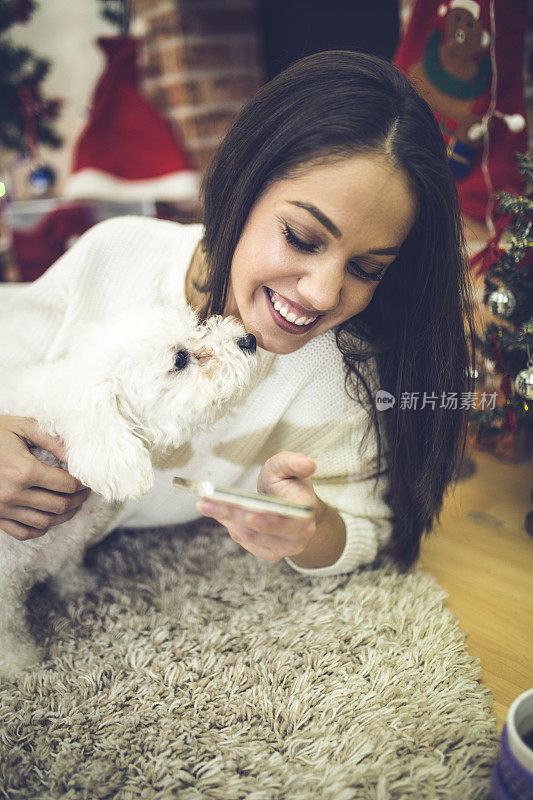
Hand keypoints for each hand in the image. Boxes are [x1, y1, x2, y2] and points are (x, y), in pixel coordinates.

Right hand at [0, 415, 90, 540]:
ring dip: (64, 515)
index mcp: (24, 470)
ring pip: (45, 522)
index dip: (82, 484)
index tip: (87, 480)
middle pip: (60, 505)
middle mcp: (13, 493)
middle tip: (84, 492)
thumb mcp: (22, 426)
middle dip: (78, 500)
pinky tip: (47, 517)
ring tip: (71, 504)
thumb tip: (77, 455)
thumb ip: (52, 440)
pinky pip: (24, 533)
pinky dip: (40, 528)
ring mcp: (2, 508)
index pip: (66, 485)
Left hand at [196, 451, 320, 561]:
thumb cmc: (288, 483)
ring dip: (226, 519)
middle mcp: (298, 536)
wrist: (293, 504)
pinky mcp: (271, 553)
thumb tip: (309, 463)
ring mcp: (284, 548)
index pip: (289, 522)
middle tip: (206, 503)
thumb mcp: (288, 466)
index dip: (270, 521)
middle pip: (262, 531)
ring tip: (206, 504)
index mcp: (306, 514)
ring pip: (250, 537)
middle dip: (233, 516)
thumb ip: (295, 462)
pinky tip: (219, 513)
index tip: (249, 515)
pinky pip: (246, 542)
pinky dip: (231, 526)